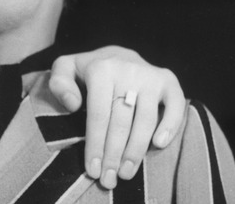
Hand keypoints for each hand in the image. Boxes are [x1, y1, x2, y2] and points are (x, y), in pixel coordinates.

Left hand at [49, 45, 184, 188]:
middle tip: (108, 179)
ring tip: (126, 172)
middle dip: (113, 154)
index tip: (92, 169)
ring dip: (136, 150)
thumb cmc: (87, 70)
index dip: (95, 144)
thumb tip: (73, 104)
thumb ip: (59, 83)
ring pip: (145, 119)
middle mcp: (128, 70)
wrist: (116, 54)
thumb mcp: (64, 69)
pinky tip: (159, 144)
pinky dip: (170, 126)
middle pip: (121, 121)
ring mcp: (150, 75)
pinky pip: (176, 105)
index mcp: (101, 69)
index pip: (98, 114)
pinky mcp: (168, 80)